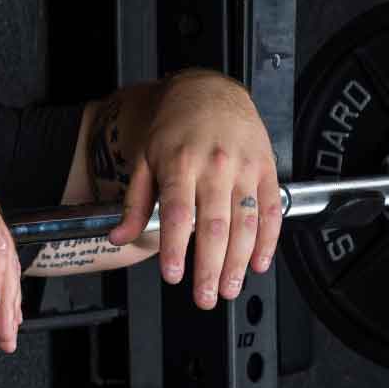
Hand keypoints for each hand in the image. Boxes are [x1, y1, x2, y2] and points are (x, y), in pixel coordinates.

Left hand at [108, 71, 282, 308]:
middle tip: (204, 297)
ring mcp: (244, 169)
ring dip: (239, 262)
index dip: (175, 248)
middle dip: (209, 267)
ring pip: (245, 224)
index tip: (173, 275)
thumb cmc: (174, 125)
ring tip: (229, 288)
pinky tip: (258, 263)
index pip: (177, 214)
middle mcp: (215, 167)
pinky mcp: (266, 170)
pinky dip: (268, 241)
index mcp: (179, 164)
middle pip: (214, 226)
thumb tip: (119, 236)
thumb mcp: (144, 157)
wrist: (210, 90)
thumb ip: (134, 201)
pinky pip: (270, 211)